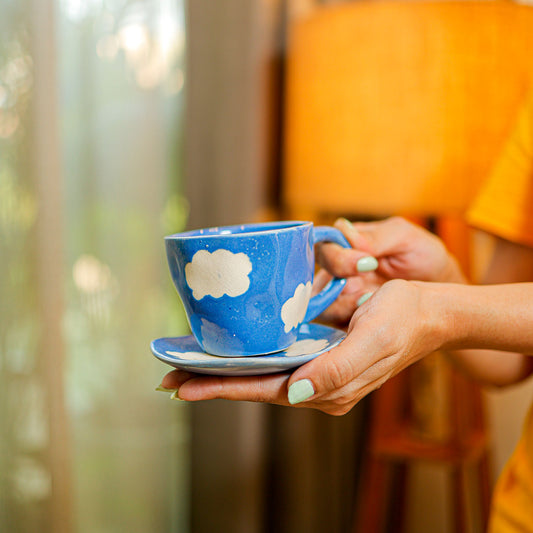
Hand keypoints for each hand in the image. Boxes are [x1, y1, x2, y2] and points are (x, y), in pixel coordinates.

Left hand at [159, 279, 443, 415]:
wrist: (428, 312)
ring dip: (227, 370)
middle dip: (213, 382)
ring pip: (263, 373)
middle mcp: (317, 384)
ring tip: (190, 365)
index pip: (263, 391)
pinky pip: (277, 358)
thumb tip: (296, 392)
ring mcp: (318, 369)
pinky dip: (250, 355)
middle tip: (169, 377)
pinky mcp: (321, 352)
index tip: (181, 386)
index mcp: (327, 389)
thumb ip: (336, 371)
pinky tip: (234, 350)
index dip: (220, 388)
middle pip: (256, 385)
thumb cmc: (402, 322)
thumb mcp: (372, 343)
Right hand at [314, 217, 465, 327]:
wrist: (441, 296)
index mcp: (348, 244)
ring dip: (341, 304)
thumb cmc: (423, 259)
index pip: (324, 245)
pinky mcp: (344, 319)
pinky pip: (329, 323)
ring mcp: (338, 296)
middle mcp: (337, 270)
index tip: (367, 262)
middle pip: (314, 273)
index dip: (339, 255)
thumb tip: (346, 235)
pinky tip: (367, 318)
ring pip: (318, 302)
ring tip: (369, 303)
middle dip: (338, 281)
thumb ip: (376, 236)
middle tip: (365, 287)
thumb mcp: (406, 239)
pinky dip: (346, 321)